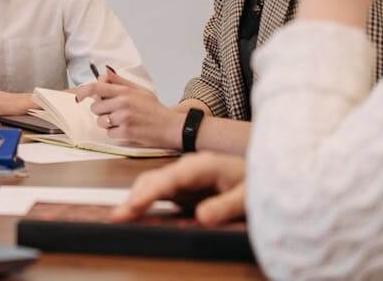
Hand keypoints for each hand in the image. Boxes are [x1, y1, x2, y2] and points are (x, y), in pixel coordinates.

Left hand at [75, 71, 182, 147]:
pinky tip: (127, 130)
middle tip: (115, 113)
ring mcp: (124, 118)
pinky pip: (109, 133)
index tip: (79, 97)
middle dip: (101, 111)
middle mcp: (123, 103)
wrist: (171, 126)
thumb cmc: (155, 109)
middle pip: (96, 107)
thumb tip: (104, 73)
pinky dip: (115, 133)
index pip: (97, 87)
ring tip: (122, 122)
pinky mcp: (127, 132)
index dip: (84, 91)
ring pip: (101, 121)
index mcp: (125, 91)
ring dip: (108, 123)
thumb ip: (120, 82)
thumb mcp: (140, 90)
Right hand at [112, 152, 246, 225]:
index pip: (167, 180)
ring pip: (153, 184)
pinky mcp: (185, 185)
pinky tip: (137, 211)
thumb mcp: (248, 196)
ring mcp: (185, 175)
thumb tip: (201, 218)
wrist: (266, 171)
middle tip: (116, 216)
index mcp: (201, 166)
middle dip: (134, 197)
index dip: (147, 194)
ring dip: (136, 199)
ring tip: (120, 216)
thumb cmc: (258, 182)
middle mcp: (188, 167)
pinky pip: (161, 191)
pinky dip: (146, 200)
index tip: (130, 207)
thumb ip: (226, 206)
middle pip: (154, 179)